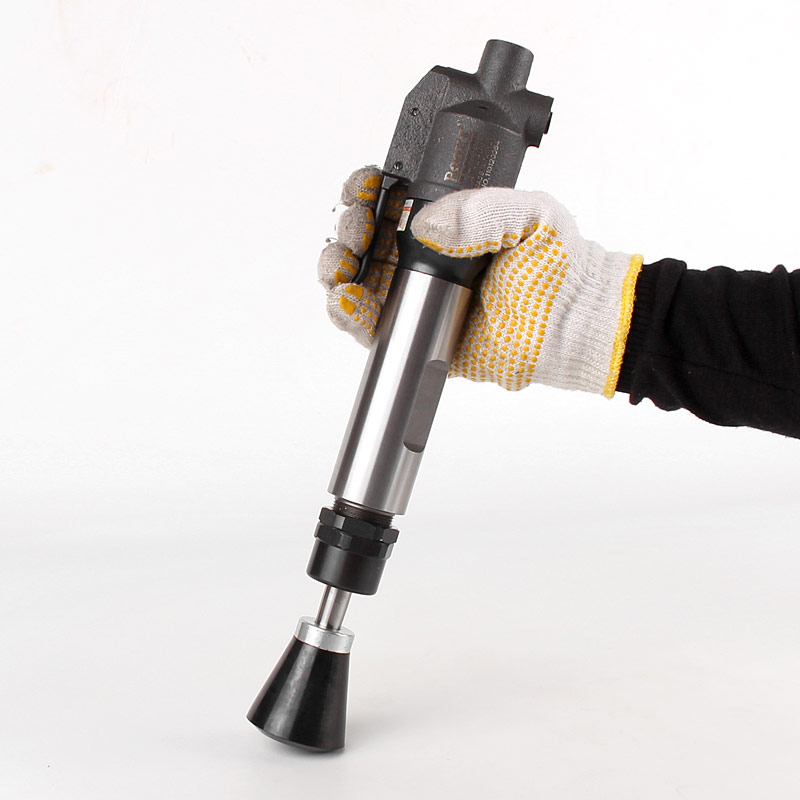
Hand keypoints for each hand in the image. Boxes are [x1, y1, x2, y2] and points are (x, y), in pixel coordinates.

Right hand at [319, 167, 642, 395]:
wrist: (572, 325)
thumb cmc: (558, 267)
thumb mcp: (528, 214)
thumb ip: (479, 210)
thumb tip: (423, 225)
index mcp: (449, 218)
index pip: (394, 197)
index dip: (369, 190)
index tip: (364, 189)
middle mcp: (426, 253)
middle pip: (365, 236)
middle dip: (348, 229)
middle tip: (355, 230)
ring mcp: (416, 293)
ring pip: (357, 278)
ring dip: (337, 270)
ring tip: (340, 268)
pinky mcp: (414, 331)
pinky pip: (370, 323)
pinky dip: (349, 313)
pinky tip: (347, 300)